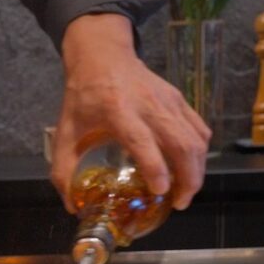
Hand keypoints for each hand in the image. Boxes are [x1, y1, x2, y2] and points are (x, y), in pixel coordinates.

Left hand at [52, 14, 211, 212]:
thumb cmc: (83, 97)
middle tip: (179, 203)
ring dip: (197, 169)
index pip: (142, 141)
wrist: (102, 57)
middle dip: (188, 178)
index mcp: (118, 111)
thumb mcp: (65, 131)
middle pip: (180, 143)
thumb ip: (63, 170)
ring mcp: (168, 101)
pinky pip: (199, 129)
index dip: (156, 167)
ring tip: (186, 192)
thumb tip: (72, 207)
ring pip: (195, 138)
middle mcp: (149, 105)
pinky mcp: (179, 99)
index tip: (161, 191)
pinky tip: (190, 169)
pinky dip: (200, 152)